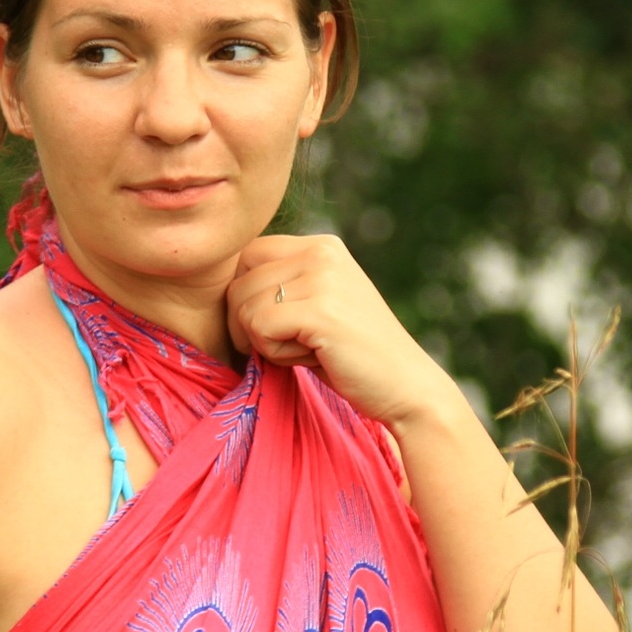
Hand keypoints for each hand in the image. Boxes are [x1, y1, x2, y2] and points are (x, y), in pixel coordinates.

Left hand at [225, 234, 459, 430]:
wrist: (406, 386)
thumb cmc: (354, 355)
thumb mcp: (317, 304)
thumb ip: (282, 286)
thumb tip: (225, 289)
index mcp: (322, 245)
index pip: (248, 254)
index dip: (245, 296)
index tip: (269, 327)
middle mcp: (322, 251)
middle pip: (239, 281)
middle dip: (248, 323)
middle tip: (289, 345)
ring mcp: (322, 278)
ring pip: (245, 306)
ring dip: (264, 342)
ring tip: (306, 351)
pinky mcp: (320, 310)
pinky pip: (259, 327)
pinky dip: (275, 353)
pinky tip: (309, 358)